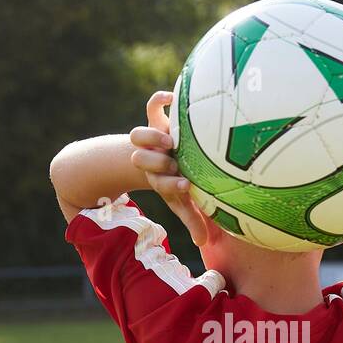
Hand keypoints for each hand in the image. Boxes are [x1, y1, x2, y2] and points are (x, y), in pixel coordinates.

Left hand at [129, 91, 210, 247]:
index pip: (161, 184)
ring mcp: (153, 136)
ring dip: (152, 137)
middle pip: (142, 159)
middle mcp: (152, 157)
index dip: (171, 185)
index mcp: (158, 178)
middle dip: (157, 162)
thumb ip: (192, 219)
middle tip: (173, 161)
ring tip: (170, 139)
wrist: (157, 156)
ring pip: (140, 134)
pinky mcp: (157, 118)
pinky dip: (160, 100)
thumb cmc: (176, 180)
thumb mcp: (182, 200)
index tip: (186, 185)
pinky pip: (154, 105)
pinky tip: (173, 97)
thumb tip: (202, 245)